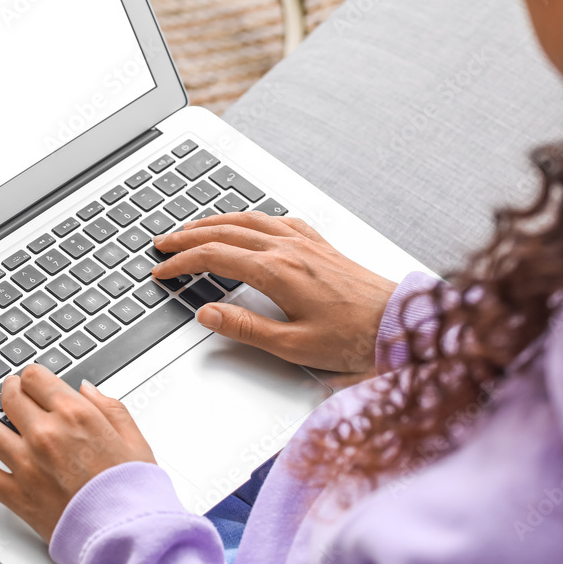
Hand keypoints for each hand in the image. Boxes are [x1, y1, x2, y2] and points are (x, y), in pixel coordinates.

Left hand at [0, 364, 155, 542]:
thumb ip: (109, 407)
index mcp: (76, 415)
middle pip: (9, 396)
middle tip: (8, 393)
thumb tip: (87, 389)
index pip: (36, 378)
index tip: (30, 381)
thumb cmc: (133, 491)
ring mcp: (26, 464)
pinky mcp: (14, 494)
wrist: (125, 534)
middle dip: (8, 390)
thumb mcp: (133, 438)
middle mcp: (46, 434)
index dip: (31, 376)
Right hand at [151, 211, 397, 372]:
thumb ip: (246, 328)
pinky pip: (277, 220)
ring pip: (249, 219)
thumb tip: (208, 314)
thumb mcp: (293, 345)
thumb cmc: (353, 337)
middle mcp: (289, 249)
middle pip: (225, 232)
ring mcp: (305, 243)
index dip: (183, 263)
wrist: (399, 323)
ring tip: (193, 227)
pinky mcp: (320, 244)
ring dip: (215, 221)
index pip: (215, 258)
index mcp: (277, 272)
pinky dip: (252, 218)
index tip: (163, 271)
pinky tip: (249, 223)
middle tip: (163, 243)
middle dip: (188, 236)